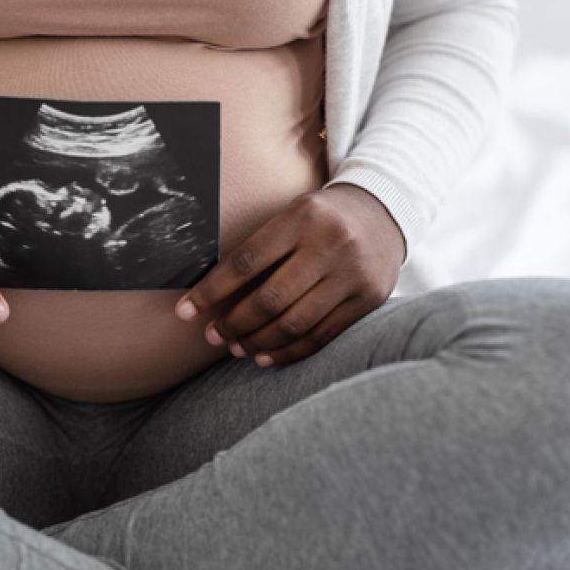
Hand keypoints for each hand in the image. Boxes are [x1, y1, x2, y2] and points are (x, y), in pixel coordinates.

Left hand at [173, 183, 404, 367]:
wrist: (384, 212)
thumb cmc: (320, 218)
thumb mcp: (291, 216)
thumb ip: (259, 249)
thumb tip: (209, 294)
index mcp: (301, 218)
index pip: (246, 262)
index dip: (211, 291)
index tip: (185, 311)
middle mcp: (329, 245)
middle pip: (270, 299)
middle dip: (234, 324)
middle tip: (212, 336)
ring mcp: (352, 275)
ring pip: (295, 323)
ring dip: (258, 342)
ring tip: (234, 348)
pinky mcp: (368, 300)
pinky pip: (321, 336)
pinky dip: (289, 352)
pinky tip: (265, 357)